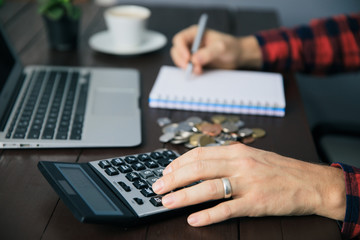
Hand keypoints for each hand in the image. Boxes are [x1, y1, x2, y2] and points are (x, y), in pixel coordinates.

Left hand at [152, 143, 345, 226]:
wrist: (310, 182)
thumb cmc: (280, 170)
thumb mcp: (252, 156)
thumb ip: (228, 158)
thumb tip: (201, 164)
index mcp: (237, 151)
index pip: (199, 154)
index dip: (178, 163)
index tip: (165, 172)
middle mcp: (240, 164)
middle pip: (198, 169)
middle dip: (173, 179)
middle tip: (157, 188)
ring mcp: (247, 183)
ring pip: (208, 188)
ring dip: (183, 196)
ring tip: (167, 202)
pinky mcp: (256, 203)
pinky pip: (227, 209)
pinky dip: (208, 215)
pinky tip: (194, 220)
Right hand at [170, 26, 262, 73]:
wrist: (238, 56)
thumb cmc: (231, 47)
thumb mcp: (221, 47)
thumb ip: (208, 53)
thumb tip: (194, 60)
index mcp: (195, 33)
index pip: (180, 39)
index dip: (181, 49)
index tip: (188, 58)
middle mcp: (192, 42)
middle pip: (176, 51)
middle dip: (181, 60)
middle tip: (189, 68)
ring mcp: (193, 53)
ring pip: (180, 60)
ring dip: (186, 67)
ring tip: (199, 70)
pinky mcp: (196, 63)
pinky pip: (187, 68)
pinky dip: (191, 71)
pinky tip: (200, 72)